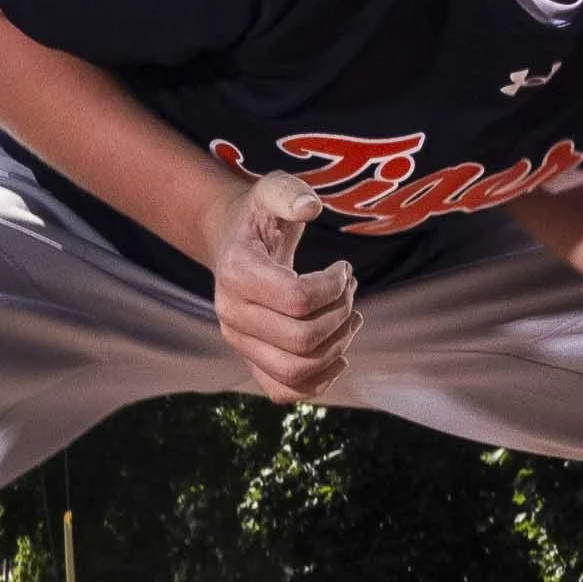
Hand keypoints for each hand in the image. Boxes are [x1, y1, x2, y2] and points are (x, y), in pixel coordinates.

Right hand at [207, 172, 359, 402]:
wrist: (235, 243)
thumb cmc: (260, 216)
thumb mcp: (271, 190)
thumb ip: (289, 193)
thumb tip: (310, 208)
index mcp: (236, 272)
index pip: (297, 299)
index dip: (335, 286)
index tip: (345, 268)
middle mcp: (231, 315)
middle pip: (302, 340)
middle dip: (341, 314)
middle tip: (351, 290)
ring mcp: (240, 343)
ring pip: (297, 371)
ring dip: (337, 348)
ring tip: (351, 317)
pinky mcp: (252, 361)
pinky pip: (284, 392)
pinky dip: (318, 384)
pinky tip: (339, 356)